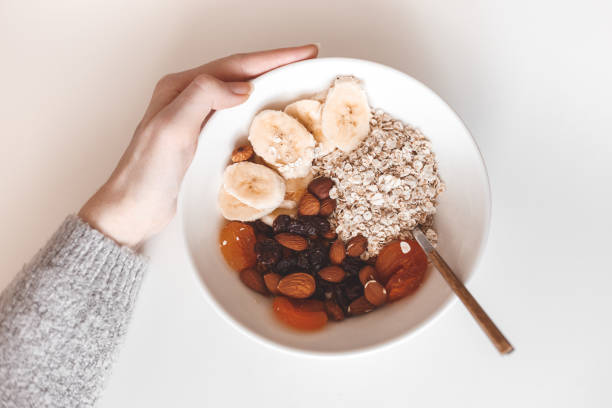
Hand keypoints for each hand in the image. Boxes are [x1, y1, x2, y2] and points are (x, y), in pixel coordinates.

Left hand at [79, 44, 318, 246]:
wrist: (133, 209)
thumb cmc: (146, 173)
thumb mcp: (172, 128)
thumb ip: (203, 97)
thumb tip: (243, 87)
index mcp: (180, 88)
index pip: (234, 66)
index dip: (272, 58)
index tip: (304, 53)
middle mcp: (188, 98)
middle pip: (240, 74)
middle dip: (275, 65)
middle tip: (307, 60)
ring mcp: (196, 119)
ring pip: (240, 94)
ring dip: (268, 85)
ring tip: (296, 79)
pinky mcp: (203, 141)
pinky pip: (237, 117)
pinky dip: (258, 111)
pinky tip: (271, 114)